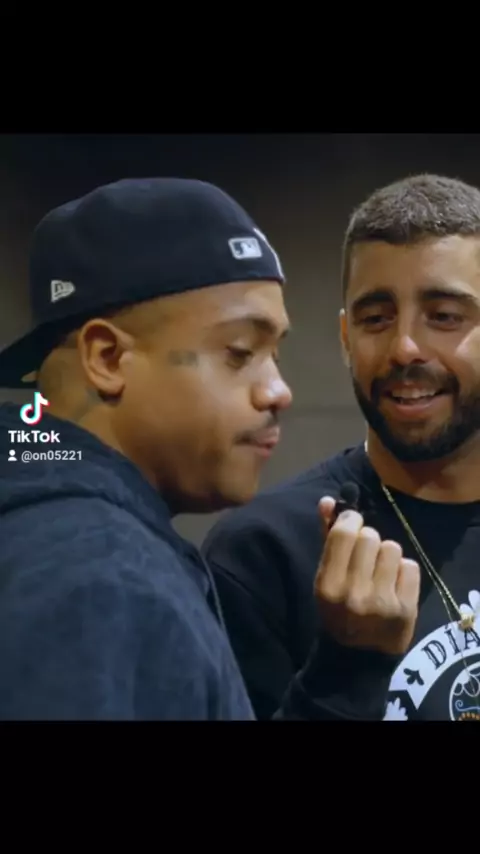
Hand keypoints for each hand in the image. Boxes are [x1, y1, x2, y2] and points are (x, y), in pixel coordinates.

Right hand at [314, 497, 419, 655]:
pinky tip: (394, 585)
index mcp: (328, 585)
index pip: (344, 533)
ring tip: (380, 572)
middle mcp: (354, 593)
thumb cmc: (339, 609)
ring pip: (392, 548)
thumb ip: (327, 537)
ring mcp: (382, 602)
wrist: (358, 655)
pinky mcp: (406, 608)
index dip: (351, 520)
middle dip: (369, 541)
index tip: (352, 524)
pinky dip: (403, 571)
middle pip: (370, 536)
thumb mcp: (326, 577)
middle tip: (365, 558)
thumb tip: (327, 500)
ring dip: (386, 555)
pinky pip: (410, 566)